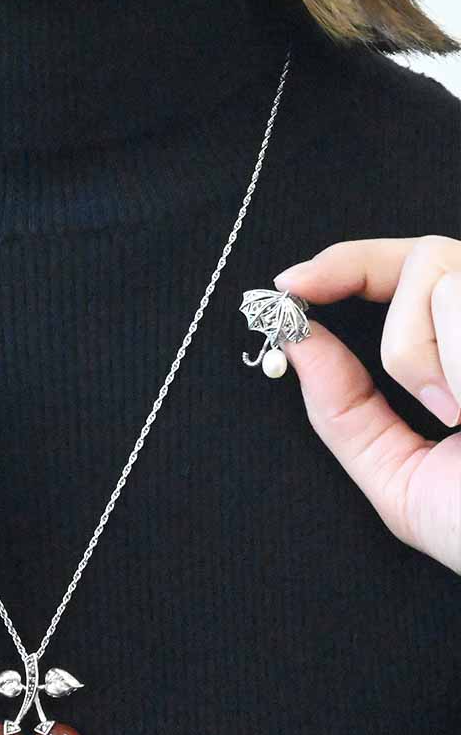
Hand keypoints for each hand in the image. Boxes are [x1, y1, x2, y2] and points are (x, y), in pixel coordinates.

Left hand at [273, 235, 460, 574]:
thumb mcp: (397, 475)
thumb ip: (341, 408)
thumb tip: (296, 340)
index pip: (405, 268)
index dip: (343, 263)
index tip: (289, 286)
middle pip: (425, 259)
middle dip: (402, 336)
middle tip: (431, 405)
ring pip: (446, 282)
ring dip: (432, 362)